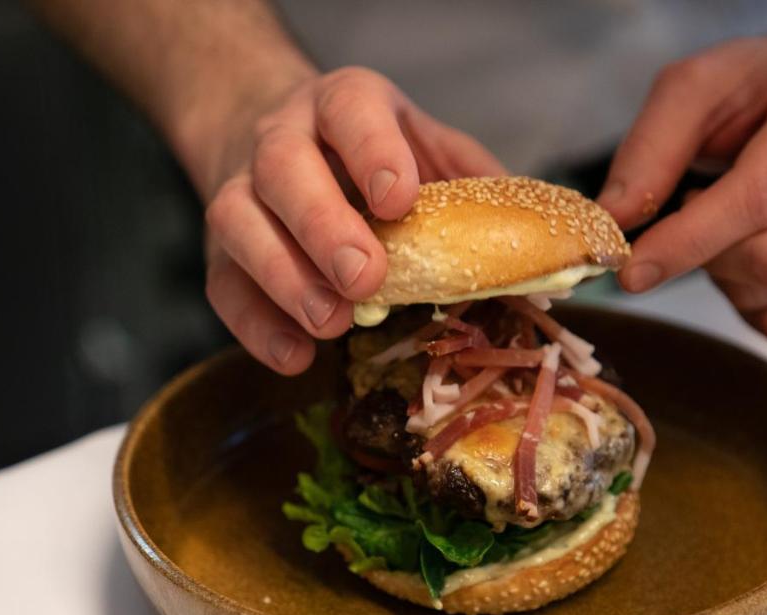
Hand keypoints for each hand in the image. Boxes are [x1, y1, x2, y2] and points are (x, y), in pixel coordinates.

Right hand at [203, 67, 504, 373]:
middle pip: (284, 168)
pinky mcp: (221, 252)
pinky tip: (298, 355)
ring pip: (238, 223)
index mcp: (343, 106)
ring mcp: (243, 194)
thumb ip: (476, 188)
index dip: (372, 150)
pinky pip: (223, 286)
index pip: (350, 110)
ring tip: (333, 321)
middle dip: (324, 224)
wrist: (282, 146)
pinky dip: (257, 326)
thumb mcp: (431, 152)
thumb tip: (544, 251)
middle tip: (367, 277)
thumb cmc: (375, 160)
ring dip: (285, 277)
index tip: (399, 198)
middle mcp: (283, 140)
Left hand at [599, 38, 766, 340]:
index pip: (761, 197)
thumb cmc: (752, 96)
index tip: (629, 270)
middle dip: (707, 257)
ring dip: (723, 275)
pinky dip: (745, 303)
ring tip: (726, 223)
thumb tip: (614, 223)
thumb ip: (648, 152)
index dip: (688, 241)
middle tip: (689, 213)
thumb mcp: (692, 89)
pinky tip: (748, 253)